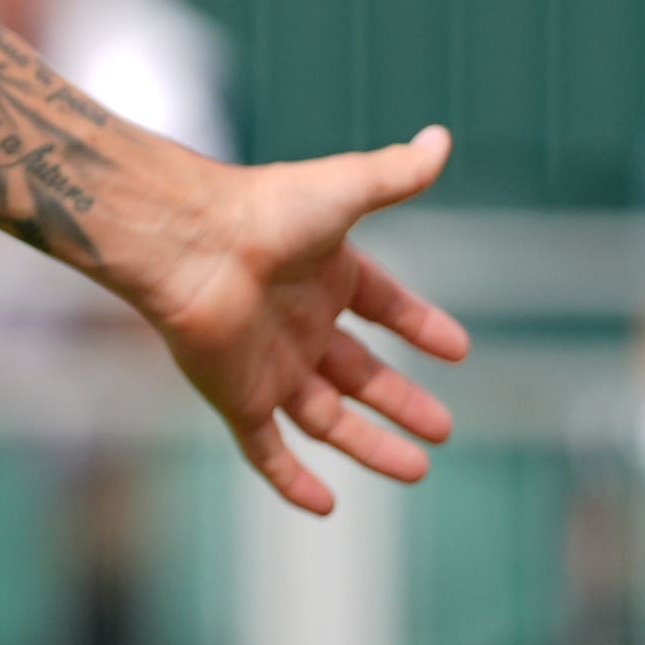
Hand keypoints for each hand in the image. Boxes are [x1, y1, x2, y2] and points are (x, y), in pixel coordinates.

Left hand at [137, 125, 469, 514]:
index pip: (382, 306)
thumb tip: (442, 137)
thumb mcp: (345, 190)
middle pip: (359, 373)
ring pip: (326, 418)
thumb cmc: (263, 210)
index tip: (458, 349)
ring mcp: (267, 363)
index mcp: (323, 274)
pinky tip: (326, 508)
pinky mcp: (237, 396)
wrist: (187, 242)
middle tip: (444, 429)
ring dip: (371, 445)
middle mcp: (297, 322)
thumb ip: (396, 172)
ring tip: (421, 470)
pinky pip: (265, 451)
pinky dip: (291, 480)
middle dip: (401, 401)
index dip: (419, 325)